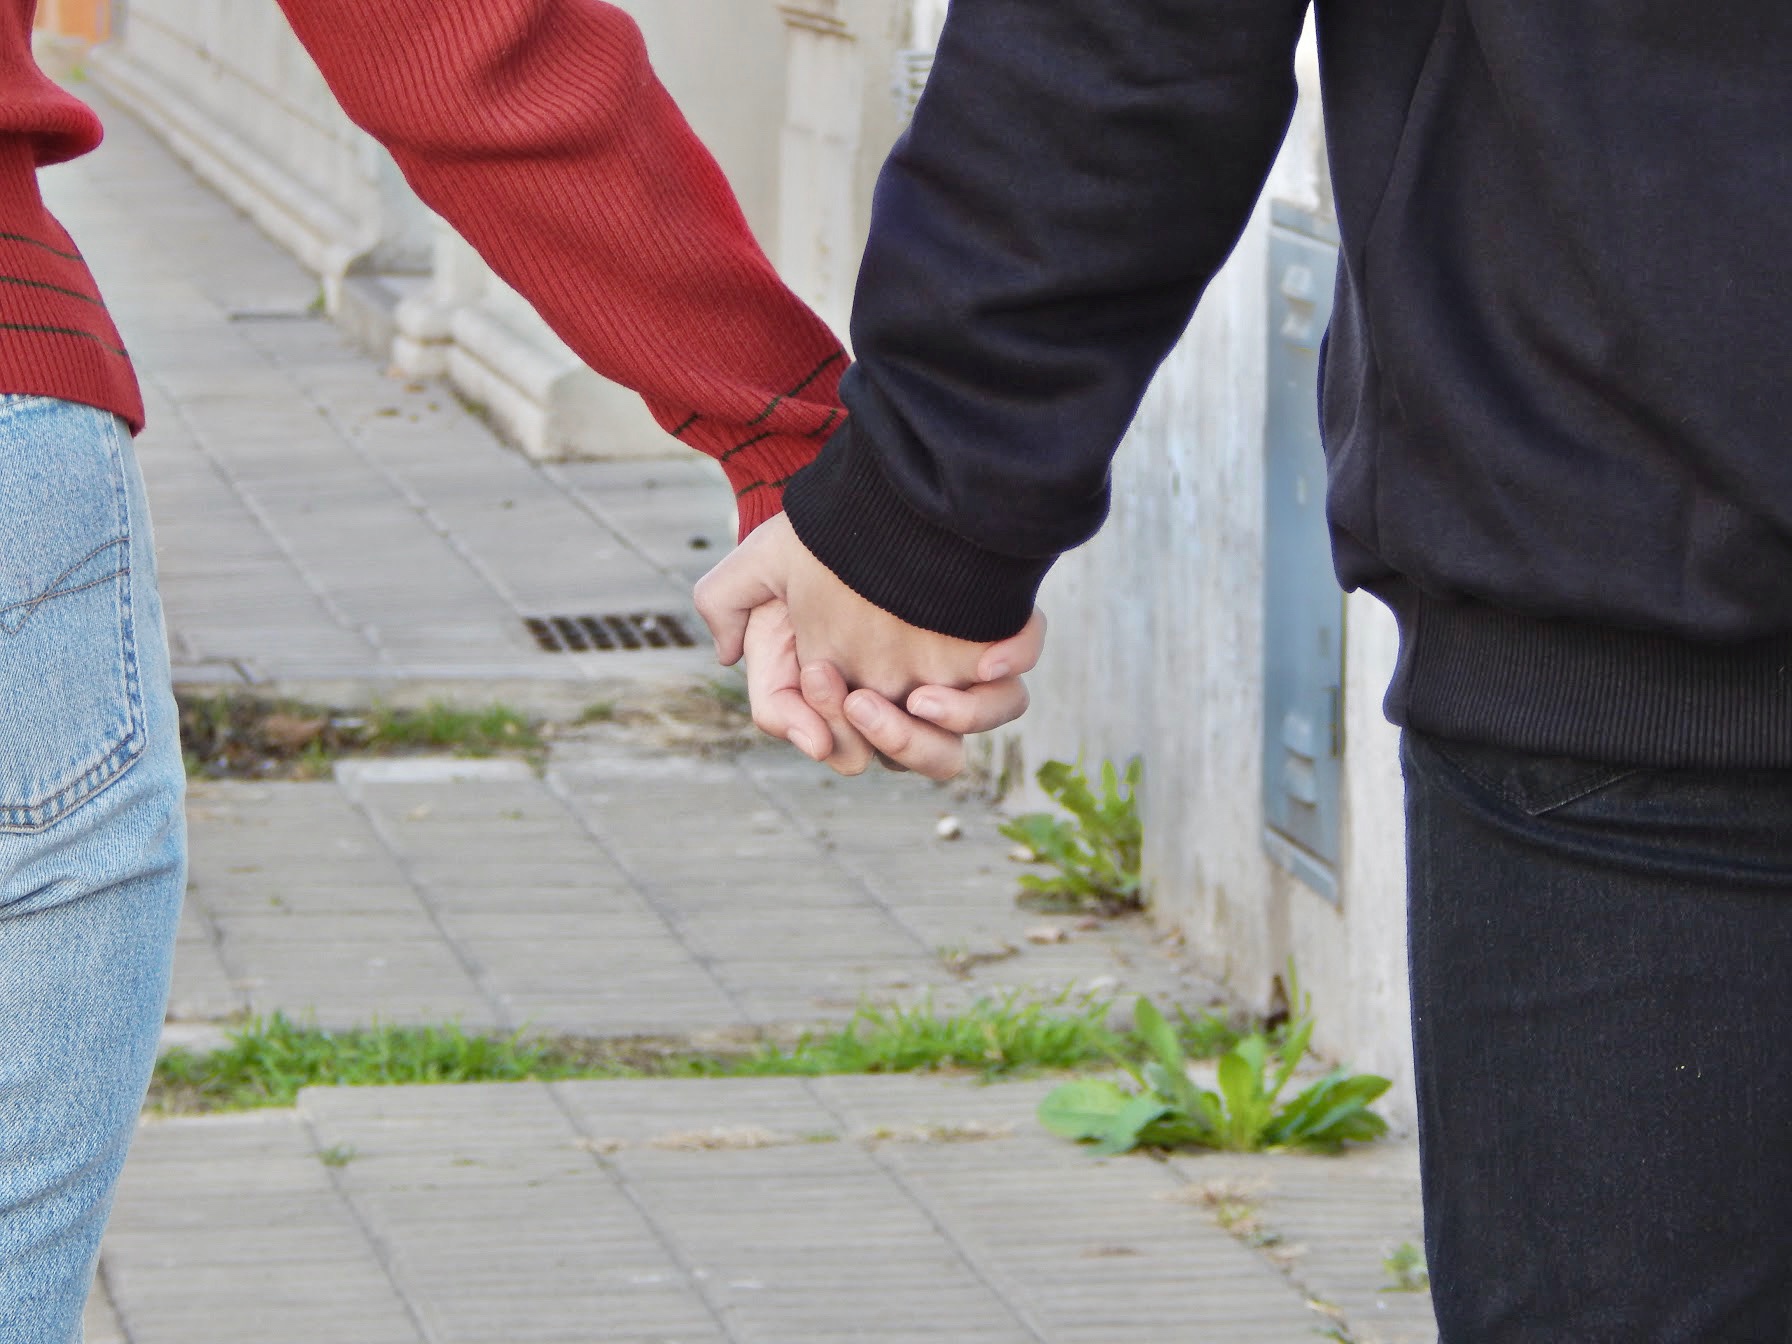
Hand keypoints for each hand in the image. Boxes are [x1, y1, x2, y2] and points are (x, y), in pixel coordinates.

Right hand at [695, 514, 1044, 777]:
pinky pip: (1013, 682)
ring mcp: (954, 674)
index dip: (825, 727)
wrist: (875, 495)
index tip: (814, 675)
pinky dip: (1003, 682)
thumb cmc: (821, 537)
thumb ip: (726, 604)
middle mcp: (904, 695)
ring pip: (961, 738)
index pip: (843, 746)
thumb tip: (723, 658)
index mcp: (850, 697)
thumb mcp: (759, 562)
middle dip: (885, 738)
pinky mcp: (995, 641)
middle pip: (914, 758)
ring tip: (921, 700)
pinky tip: (987, 661)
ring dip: (943, 732)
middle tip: (855, 691)